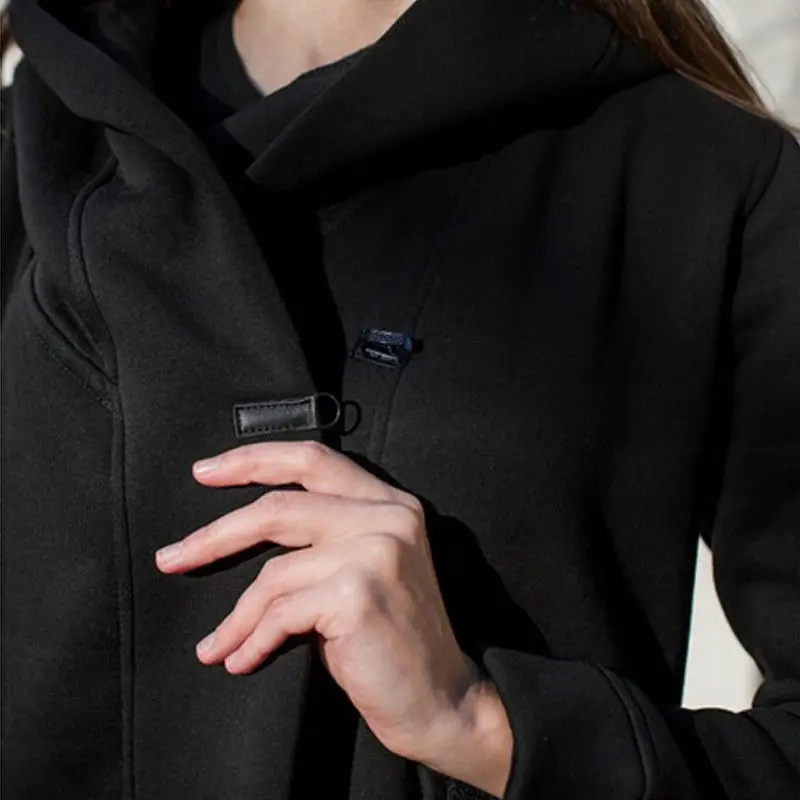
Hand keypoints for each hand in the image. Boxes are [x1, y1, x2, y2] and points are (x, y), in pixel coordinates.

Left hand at [154, 440, 511, 796]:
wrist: (442, 700)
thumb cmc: (390, 640)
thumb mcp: (360, 572)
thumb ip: (319, 539)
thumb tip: (236, 534)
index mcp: (388, 503)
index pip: (313, 460)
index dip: (253, 460)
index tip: (205, 473)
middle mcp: (388, 516)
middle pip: (278, 507)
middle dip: (215, 534)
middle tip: (172, 557)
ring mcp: (376, 550)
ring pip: (274, 572)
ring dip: (235, 616)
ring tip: (218, 644)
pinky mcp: (359, 593)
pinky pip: (281, 612)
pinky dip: (252, 639)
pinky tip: (241, 659)